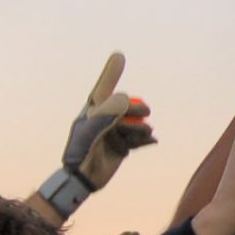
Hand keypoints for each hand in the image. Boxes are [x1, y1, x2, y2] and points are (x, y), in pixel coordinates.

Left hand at [63, 53, 155, 190]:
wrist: (84, 177)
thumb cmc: (82, 150)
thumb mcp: (93, 126)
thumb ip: (109, 110)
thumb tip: (126, 100)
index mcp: (93, 111)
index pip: (103, 89)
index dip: (111, 73)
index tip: (119, 56)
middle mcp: (104, 120)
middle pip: (126, 107)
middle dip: (136, 109)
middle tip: (146, 111)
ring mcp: (114, 133)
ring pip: (134, 124)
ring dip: (140, 128)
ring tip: (140, 136)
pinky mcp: (122, 147)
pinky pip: (138, 139)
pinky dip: (145, 139)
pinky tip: (152, 141)